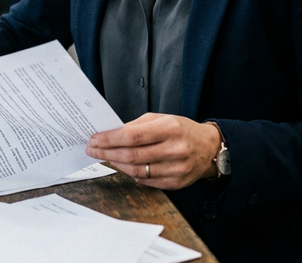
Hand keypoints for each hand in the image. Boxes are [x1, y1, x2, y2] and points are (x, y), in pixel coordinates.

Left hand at [85, 114, 221, 189]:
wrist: (209, 148)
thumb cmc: (182, 130)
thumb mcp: (161, 119)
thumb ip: (136, 126)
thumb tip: (110, 134)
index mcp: (170, 128)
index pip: (132, 136)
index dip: (109, 139)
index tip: (94, 139)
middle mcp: (175, 149)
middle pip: (132, 155)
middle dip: (107, 153)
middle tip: (92, 150)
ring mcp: (177, 168)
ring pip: (137, 171)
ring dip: (116, 164)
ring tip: (105, 157)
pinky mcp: (176, 183)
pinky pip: (146, 181)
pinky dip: (131, 174)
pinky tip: (123, 166)